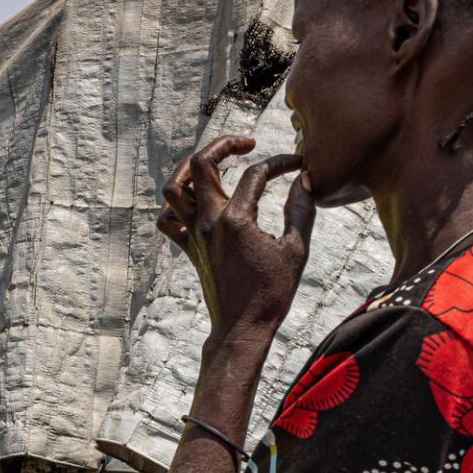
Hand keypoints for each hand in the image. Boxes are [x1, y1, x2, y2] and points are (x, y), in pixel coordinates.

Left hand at [159, 137, 314, 345]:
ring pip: (174, 188)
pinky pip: (167, 219)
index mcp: (236, 220)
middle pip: (199, 163)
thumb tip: (305, 179)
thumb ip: (301, 210)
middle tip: (247, 144)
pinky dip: (175, 204)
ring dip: (190, 168)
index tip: (296, 163)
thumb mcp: (296, 250)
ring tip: (214, 165)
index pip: (256, 173)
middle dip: (223, 144)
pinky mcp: (188, 248)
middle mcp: (208, 222)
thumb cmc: (272, 293)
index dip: (279, 162)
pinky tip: (196, 201)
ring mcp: (194, 235)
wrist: (242, 328)